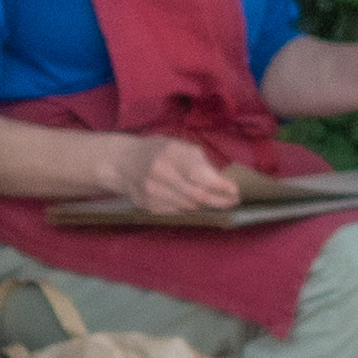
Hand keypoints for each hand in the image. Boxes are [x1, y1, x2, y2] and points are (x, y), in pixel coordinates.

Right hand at [105, 134, 246, 215]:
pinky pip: (178, 211)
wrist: (122, 162)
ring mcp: (152, 192)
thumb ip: (199, 161)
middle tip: (233, 201)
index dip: (220, 186)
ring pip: (189, 207)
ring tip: (219, 202)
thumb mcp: (177, 145)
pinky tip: (195, 203)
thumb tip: (222, 181)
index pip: (200, 175)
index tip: (235, 191)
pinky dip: (190, 208)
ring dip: (207, 207)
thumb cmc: (157, 151)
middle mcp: (159, 173)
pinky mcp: (149, 206)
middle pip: (197, 195)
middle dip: (219, 201)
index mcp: (170, 154)